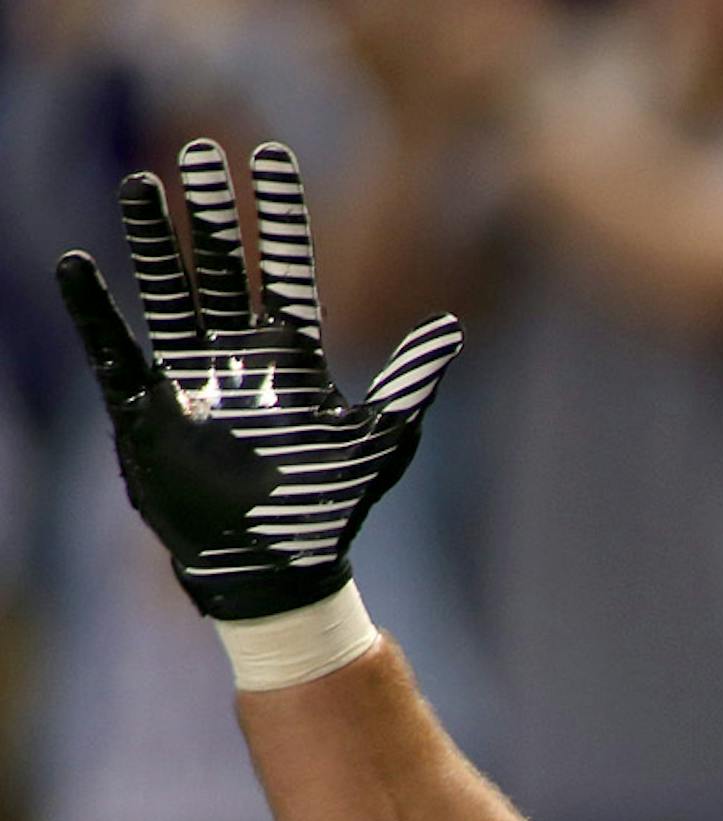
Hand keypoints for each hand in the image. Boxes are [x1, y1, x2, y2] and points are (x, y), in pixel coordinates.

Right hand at [54, 141, 461, 619]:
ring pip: (168, 297)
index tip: (273, 158)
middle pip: (219, 270)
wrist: (273, 570)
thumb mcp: (377, 446)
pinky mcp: (145, 410)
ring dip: (153, 245)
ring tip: (141, 186)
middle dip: (211, 215)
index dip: (279, 217)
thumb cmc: (328, 511)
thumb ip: (411, 386)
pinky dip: (95, 313)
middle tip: (201, 154)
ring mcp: (189, 381)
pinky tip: (77, 266)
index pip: (285, 272)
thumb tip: (452, 326)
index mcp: (292, 360)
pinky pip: (114, 351)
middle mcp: (238, 359)